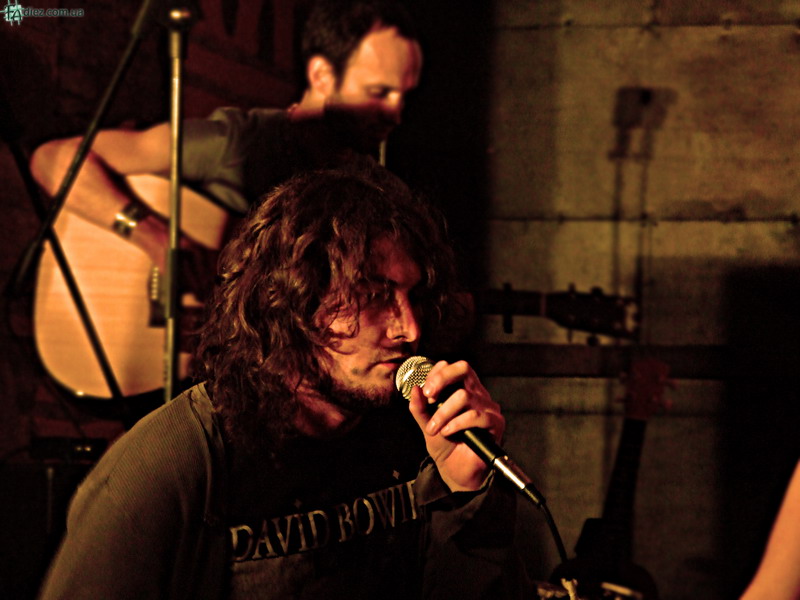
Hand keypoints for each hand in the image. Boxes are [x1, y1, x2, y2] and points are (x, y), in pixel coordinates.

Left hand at [407, 360, 504, 491]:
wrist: (456, 471)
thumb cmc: (445, 445)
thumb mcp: (426, 424)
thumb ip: (420, 407)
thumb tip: (414, 389)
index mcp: (462, 389)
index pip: (452, 367)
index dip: (437, 374)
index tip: (425, 391)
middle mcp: (477, 394)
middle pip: (463, 368)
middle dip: (442, 379)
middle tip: (429, 396)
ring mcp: (488, 407)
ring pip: (464, 396)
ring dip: (444, 413)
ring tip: (435, 427)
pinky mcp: (495, 423)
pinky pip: (476, 416)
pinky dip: (457, 423)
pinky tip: (448, 432)